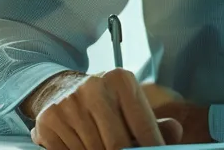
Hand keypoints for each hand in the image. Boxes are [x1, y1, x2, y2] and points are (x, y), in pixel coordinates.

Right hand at [23, 69, 184, 148]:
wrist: (61, 89)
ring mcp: (69, 104)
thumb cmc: (105, 103)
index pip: (143, 127)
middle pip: (117, 145)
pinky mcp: (49, 120)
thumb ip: (155, 124)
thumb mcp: (130, 106)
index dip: (152, 148)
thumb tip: (174, 132)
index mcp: (120, 80)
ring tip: (101, 145)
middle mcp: (93, 87)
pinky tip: (82, 145)